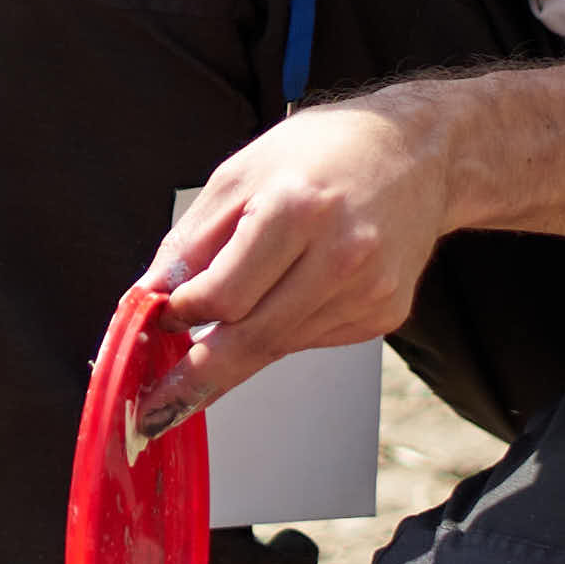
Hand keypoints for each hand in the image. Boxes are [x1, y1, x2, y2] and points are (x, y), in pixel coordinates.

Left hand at [135, 100, 441, 425]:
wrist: (415, 153)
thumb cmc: (320, 153)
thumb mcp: (239, 176)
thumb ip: (190, 241)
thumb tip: (149, 297)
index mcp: (297, 210)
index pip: (223, 296)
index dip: (183, 315)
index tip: (162, 319)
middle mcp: (341, 255)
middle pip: (253, 339)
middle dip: (196, 379)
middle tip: (154, 410)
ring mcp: (369, 290)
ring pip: (280, 345)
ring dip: (241, 346)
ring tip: (222, 328)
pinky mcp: (384, 313)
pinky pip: (312, 339)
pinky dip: (285, 327)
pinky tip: (293, 290)